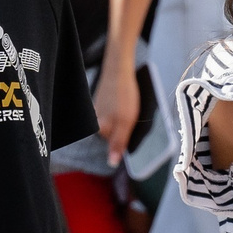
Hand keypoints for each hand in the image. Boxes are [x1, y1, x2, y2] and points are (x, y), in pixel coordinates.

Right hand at [95, 46, 140, 163]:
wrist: (119, 69)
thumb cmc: (124, 95)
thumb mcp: (125, 122)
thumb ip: (118, 143)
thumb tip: (112, 163)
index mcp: (101, 129)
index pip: (115, 146)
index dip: (126, 142)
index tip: (134, 135)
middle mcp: (97, 122)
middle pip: (115, 134)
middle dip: (126, 130)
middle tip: (134, 119)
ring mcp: (100, 111)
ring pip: (116, 123)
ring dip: (127, 120)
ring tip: (131, 109)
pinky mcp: (105, 102)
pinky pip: (116, 113)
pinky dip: (124, 110)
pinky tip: (128, 103)